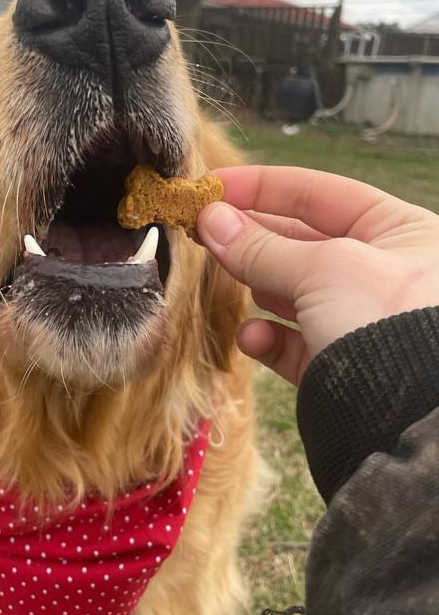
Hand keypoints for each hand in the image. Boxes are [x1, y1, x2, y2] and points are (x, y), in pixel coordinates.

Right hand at [196, 166, 438, 385]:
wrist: (412, 427)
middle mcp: (385, 271)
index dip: (261, 187)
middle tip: (202, 233)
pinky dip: (268, 338)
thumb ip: (261, 245)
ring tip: (229, 282)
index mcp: (400, 231)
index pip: (319, 193)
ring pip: (292, 291)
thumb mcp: (322, 270)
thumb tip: (209, 219)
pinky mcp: (343, 364)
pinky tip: (252, 339)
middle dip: (251, 240)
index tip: (211, 187)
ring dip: (258, 288)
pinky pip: (294, 341)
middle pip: (301, 241)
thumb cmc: (388, 326)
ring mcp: (362, 319)